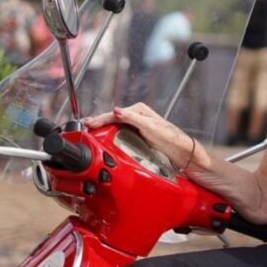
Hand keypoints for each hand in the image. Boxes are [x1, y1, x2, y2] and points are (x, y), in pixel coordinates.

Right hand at [85, 103, 209, 171]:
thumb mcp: (152, 127)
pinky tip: (102, 141)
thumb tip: (116, 111)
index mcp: (140, 110)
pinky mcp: (138, 138)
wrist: (184, 155)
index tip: (88, 124)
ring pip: (115, 128)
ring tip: (88, 134)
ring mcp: (137, 128)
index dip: (100, 118)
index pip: (115, 113)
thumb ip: (133, 118)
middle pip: (113, 120)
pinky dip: (109, 138)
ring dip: (102, 131)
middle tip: (82, 129)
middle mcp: (138, 117)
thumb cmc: (173, 140)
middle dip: (98, 123)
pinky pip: (119, 136)